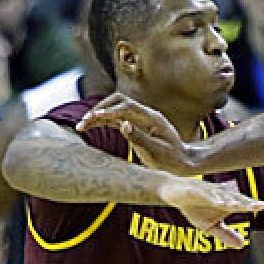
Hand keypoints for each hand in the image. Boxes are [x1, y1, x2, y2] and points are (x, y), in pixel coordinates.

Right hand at [78, 94, 198, 174]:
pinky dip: (101, 122)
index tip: (96, 116)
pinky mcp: (133, 126)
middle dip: (100, 109)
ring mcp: (138, 119)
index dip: (111, 110)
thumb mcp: (157, 151)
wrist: (183, 161)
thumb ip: (140, 138)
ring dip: (97, 116)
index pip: (128, 107)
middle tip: (85, 121)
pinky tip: (88, 127)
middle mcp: (145, 115)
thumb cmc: (172, 158)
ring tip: (81, 126)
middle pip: (118, 102)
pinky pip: (114, 120)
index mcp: (153, 118)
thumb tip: (124, 125)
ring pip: (113, 110)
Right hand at [156, 178, 263, 248]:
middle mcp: (219, 194)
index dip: (251, 204)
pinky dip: (210, 197)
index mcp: (225, 202)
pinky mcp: (193, 189)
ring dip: (228, 200)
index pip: (240, 203)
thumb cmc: (195, 208)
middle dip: (244, 202)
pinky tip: (216, 202)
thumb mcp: (209, 226)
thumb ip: (225, 234)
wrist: (173, 193)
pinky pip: (203, 193)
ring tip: (236, 206)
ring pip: (219, 195)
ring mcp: (207, 190)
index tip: (263, 206)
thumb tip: (242, 245)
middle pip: (233, 198)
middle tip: (256, 206)